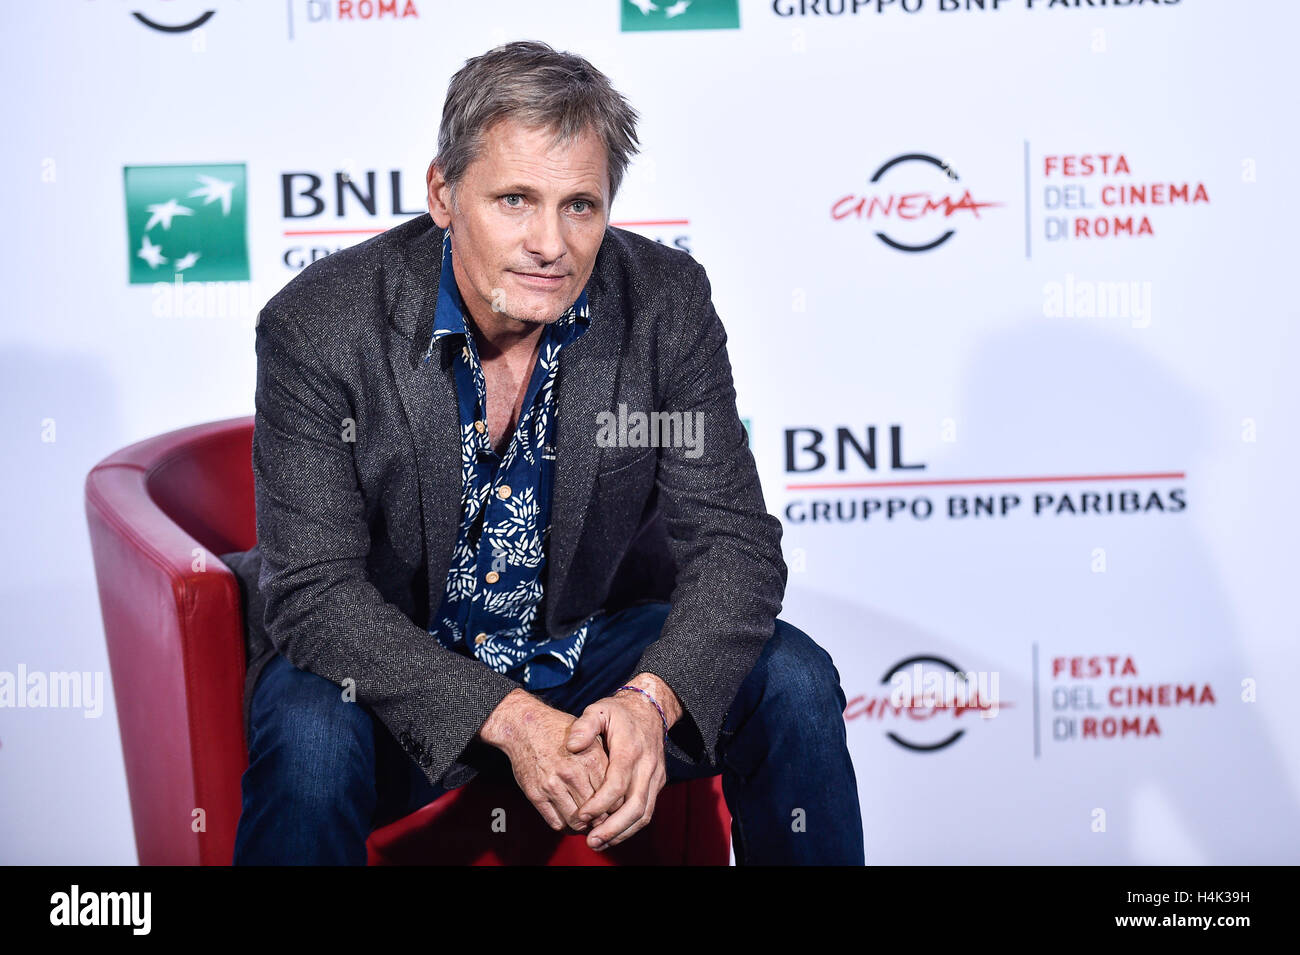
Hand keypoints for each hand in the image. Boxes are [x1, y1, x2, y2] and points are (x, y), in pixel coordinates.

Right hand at [479, 690, 610, 832]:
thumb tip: (621, 791)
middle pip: (597, 813)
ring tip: (586, 821)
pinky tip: (569, 819)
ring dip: (583, 826)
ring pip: (576, 822)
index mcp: (591, 758)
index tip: (614, 809)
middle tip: (601, 819)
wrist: (524, 726)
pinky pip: (556, 822)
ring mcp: (552, 785)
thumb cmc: (561, 732)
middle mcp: (572, 772)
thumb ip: (605, 763)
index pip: (613, 797)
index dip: (616, 808)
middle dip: (601, 820)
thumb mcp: (590, 738)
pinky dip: (566, 826)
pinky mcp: (536, 794)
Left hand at [565, 687, 669, 850]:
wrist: (650, 708)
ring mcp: (655, 776)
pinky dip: (630, 827)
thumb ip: (584, 726)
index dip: (599, 803)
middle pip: (634, 806)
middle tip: (590, 841)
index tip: (581, 816)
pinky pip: (647, 811)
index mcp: (630, 750)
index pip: (617, 784)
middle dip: (612, 828)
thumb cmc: (619, 713)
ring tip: (598, 843)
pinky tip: (612, 835)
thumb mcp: (598, 710)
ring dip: (622, 833)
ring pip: (644, 813)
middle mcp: (647, 766)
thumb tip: (572, 746)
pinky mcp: (658, 783)